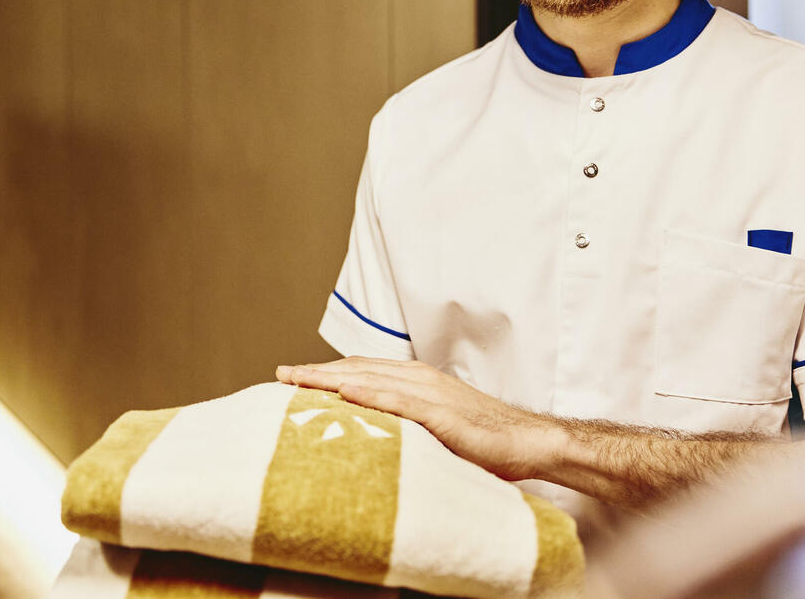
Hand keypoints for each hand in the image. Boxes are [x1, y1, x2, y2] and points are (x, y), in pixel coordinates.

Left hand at [275, 357, 557, 481]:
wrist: (529, 441)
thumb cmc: (484, 438)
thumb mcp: (435, 425)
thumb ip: (405, 422)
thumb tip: (372, 433)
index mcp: (415, 379)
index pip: (360, 370)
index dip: (325, 371)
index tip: (293, 376)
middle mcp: (418, 378)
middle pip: (357, 370)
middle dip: (317, 372)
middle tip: (280, 375)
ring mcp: (431, 394)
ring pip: (371, 380)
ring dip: (331, 379)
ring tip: (299, 381)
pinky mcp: (444, 415)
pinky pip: (401, 402)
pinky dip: (371, 396)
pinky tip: (346, 395)